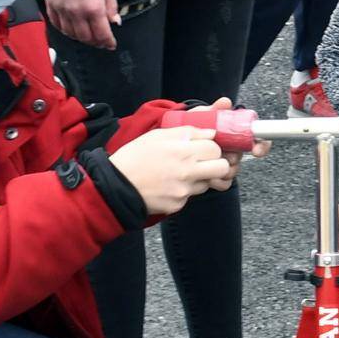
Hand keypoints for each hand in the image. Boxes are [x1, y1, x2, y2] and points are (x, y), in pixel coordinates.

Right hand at [44, 0, 118, 49]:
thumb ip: (112, 6)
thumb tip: (115, 21)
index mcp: (94, 8)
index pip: (102, 34)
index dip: (108, 42)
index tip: (110, 44)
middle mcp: (77, 12)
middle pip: (86, 37)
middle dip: (95, 42)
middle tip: (99, 41)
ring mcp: (63, 10)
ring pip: (71, 34)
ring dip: (80, 37)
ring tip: (86, 35)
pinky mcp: (51, 6)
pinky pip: (57, 25)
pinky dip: (65, 30)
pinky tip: (70, 28)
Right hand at [111, 128, 230, 215]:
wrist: (116, 186)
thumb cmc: (134, 157)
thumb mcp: (158, 135)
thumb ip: (188, 132)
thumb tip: (210, 133)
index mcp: (183, 152)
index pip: (216, 149)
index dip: (212, 147)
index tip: (203, 148)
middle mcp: (187, 173)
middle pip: (222, 169)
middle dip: (217, 164)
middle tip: (203, 162)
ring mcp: (184, 191)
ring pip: (206, 184)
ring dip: (199, 178)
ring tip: (179, 173)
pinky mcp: (178, 205)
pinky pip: (190, 196)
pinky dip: (183, 190)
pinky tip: (168, 185)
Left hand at [202, 96, 270, 188]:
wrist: (176, 141)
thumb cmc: (193, 126)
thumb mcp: (201, 115)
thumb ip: (214, 109)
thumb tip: (226, 102)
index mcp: (234, 133)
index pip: (257, 138)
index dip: (262, 145)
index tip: (256, 150)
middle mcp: (232, 148)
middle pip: (243, 156)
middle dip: (235, 158)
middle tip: (225, 155)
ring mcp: (224, 162)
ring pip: (233, 171)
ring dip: (225, 170)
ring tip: (212, 166)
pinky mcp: (216, 176)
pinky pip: (224, 182)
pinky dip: (218, 182)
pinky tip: (209, 179)